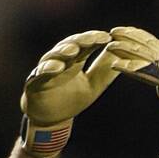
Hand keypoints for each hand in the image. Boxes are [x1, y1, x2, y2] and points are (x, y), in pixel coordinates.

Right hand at [20, 30, 118, 156]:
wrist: (51, 120)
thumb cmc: (71, 100)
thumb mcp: (93, 86)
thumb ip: (105, 72)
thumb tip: (124, 57)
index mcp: (75, 60)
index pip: (85, 45)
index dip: (95, 39)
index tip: (108, 37)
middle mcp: (60, 61)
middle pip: (70, 45)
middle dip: (81, 41)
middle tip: (94, 38)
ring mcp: (46, 70)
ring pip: (53, 56)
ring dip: (62, 52)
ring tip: (73, 50)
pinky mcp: (34, 82)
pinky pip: (39, 74)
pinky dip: (47, 69)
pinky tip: (55, 68)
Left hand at [106, 26, 158, 154]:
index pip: (154, 43)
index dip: (139, 35)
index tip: (126, 32)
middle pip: (146, 43)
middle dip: (129, 36)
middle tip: (113, 32)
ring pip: (141, 55)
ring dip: (123, 49)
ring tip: (109, 46)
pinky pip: (141, 72)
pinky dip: (127, 68)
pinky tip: (114, 65)